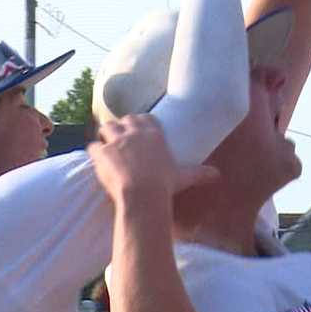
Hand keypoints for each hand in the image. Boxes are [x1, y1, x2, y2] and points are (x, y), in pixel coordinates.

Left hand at [87, 115, 216, 204]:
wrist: (142, 193)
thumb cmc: (165, 184)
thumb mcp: (184, 176)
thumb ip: (200, 173)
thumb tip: (218, 175)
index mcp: (154, 134)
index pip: (145, 118)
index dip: (140, 122)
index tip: (139, 128)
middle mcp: (134, 133)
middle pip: (124, 120)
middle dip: (122, 126)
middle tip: (122, 136)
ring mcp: (115, 141)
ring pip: (106, 127)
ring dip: (106, 133)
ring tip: (106, 141)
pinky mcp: (101, 153)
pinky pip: (92, 146)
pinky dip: (93, 151)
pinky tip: (95, 156)